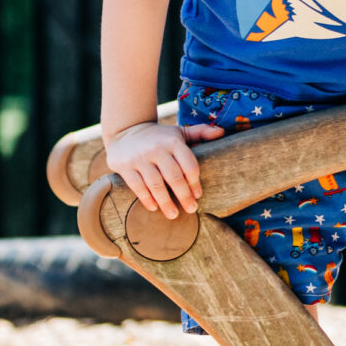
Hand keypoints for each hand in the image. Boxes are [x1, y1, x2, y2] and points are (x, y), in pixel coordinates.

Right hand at [104, 118, 226, 215]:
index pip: (189, 165)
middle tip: (191, 209)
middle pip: (174, 177)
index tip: (198, 195)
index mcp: (173, 142)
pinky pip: (137, 186)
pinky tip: (154, 207)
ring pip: (155, 184)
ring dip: (165, 202)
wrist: (125, 130)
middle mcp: (156, 149)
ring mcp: (139, 158)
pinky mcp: (124, 166)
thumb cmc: (159, 137)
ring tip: (174, 214)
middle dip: (184, 196)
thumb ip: (200, 133)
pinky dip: (146, 198)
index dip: (195, 182)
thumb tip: (222, 132)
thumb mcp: (179, 132)